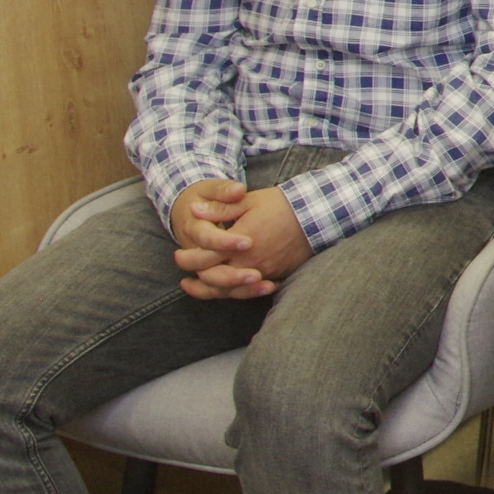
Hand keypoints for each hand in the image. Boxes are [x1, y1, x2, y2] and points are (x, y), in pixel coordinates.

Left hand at [171, 185, 310, 299]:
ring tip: (194, 286)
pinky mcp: (275, 275)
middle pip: (214, 279)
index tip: (178, 255)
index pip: (204, 258)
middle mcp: (249, 262)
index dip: (187, 258)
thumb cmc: (281, 205)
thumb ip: (220, 208)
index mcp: (239, 242)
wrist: (316, 215)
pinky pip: (248, 291)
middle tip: (184, 271)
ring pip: (230, 290)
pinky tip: (226, 289)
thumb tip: (194, 210)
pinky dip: (233, 292)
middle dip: (195, 277)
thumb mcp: (248, 201)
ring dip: (209, 290)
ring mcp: (263, 271)